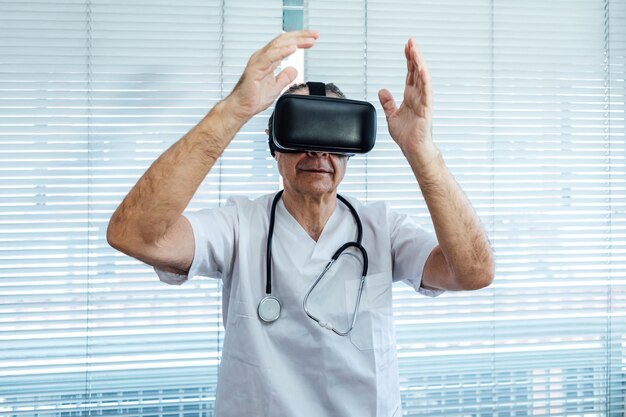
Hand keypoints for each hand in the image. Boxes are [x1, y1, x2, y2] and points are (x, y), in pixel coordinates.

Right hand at [225, 30, 319, 121]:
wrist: (242, 108)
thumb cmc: (253, 98)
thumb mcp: (276, 86)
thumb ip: (285, 77)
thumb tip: (293, 69)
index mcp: (268, 59)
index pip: (285, 44)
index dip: (300, 39)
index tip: (313, 38)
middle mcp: (263, 57)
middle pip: (283, 40)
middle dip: (301, 36)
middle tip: (315, 35)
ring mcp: (258, 61)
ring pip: (278, 45)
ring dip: (295, 41)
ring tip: (308, 40)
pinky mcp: (255, 69)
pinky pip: (270, 57)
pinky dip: (282, 51)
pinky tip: (293, 48)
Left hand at [378, 38, 437, 161]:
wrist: (412, 148)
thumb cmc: (406, 135)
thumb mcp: (391, 115)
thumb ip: (388, 102)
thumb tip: (382, 91)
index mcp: (410, 97)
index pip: (410, 74)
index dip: (408, 60)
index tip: (407, 47)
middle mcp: (418, 96)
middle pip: (417, 71)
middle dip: (414, 56)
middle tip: (411, 42)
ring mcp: (423, 101)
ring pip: (422, 78)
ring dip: (419, 63)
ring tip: (416, 50)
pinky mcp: (426, 109)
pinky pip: (426, 92)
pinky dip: (424, 80)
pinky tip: (422, 69)